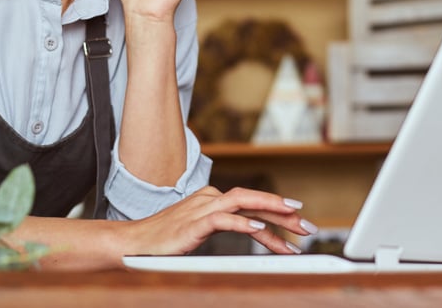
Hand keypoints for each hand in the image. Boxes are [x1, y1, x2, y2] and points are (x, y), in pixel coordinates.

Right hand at [119, 185, 315, 256]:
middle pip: (253, 200)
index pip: (252, 202)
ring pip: (244, 204)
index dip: (278, 210)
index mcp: (213, 199)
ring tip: (294, 223)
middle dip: (283, 212)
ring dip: (272, 213)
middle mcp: (210, 199)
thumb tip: (256, 232)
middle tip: (308, 226)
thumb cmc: (165, 240)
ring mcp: (202, 209)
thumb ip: (224, 226)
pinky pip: (224, 220)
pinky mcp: (193, 223)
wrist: (134, 243)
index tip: (300, 222)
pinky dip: (244, 224)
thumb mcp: (200, 231)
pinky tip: (260, 231)